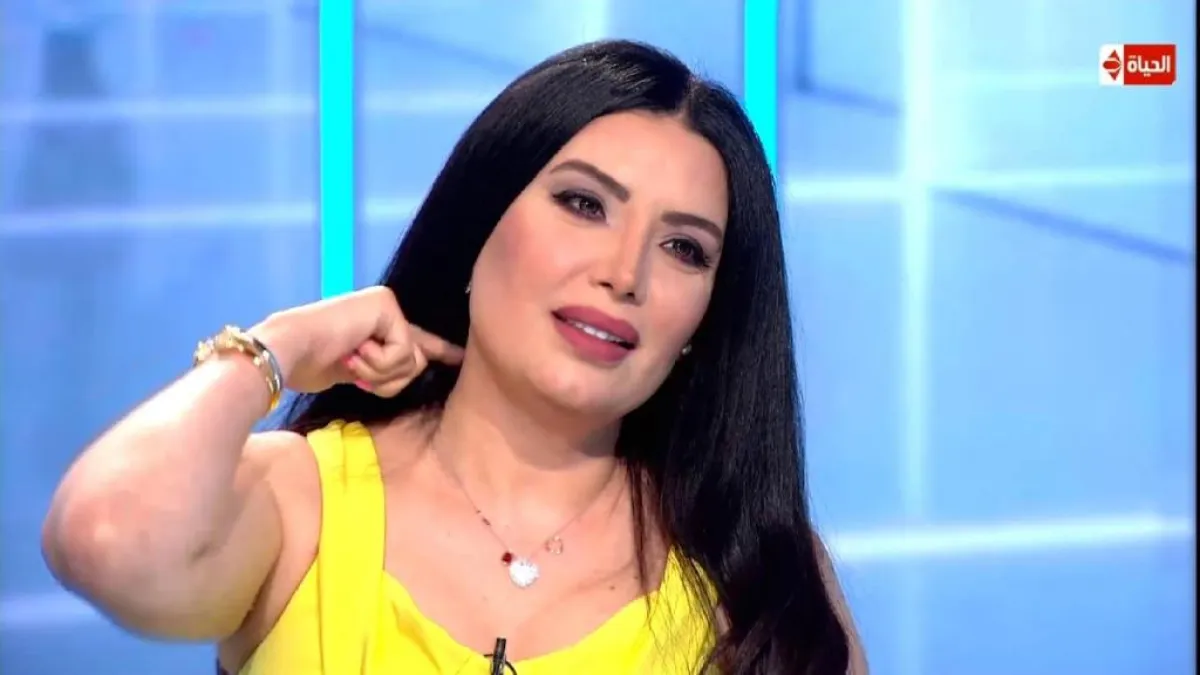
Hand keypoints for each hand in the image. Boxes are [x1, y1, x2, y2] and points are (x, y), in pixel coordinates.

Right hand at [250, 286, 463, 396]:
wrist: (285, 352)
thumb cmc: (310, 365)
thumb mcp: (358, 371)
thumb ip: (384, 368)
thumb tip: (414, 367)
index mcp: (379, 324)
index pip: (416, 342)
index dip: (441, 351)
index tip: (461, 357)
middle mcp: (386, 309)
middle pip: (417, 362)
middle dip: (388, 380)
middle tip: (355, 370)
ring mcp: (387, 304)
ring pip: (412, 361)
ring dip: (379, 373)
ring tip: (350, 359)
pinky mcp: (386, 305)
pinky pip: (402, 354)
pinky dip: (377, 364)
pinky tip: (353, 351)